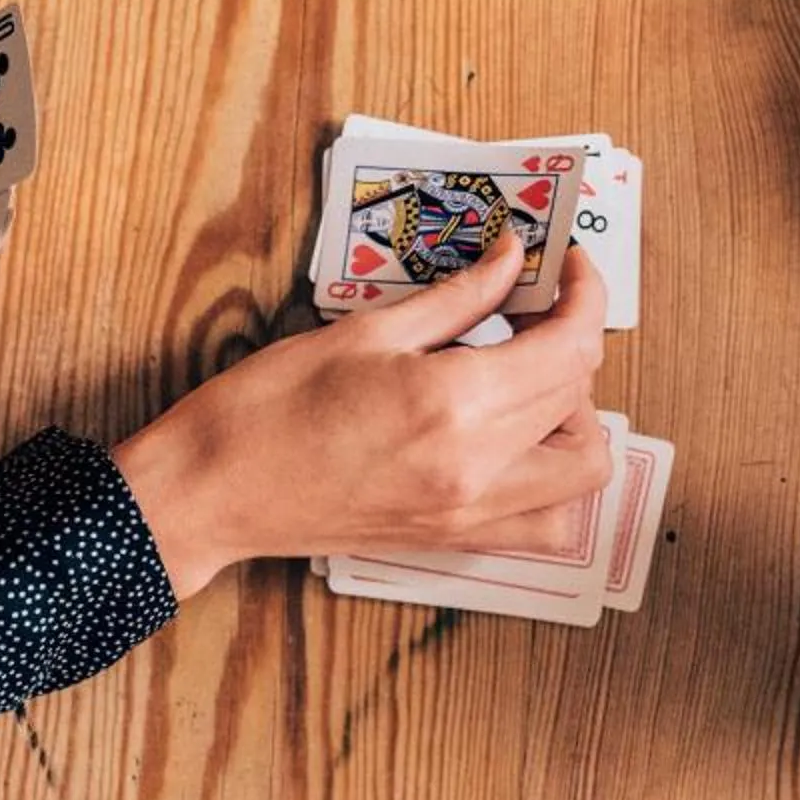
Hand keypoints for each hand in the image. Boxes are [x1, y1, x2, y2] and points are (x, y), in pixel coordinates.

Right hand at [113, 235, 614, 598]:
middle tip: (536, 311)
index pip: (569, 348)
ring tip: (530, 383)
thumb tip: (511, 260)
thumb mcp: (365, 332)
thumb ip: (456, 299)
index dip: (585, 297)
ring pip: (582, 467)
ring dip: (577, 419)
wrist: (215, 491)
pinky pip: (548, 524)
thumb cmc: (267, 407)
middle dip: (572, 342)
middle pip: (579, 399)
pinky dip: (558, 484)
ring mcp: (470, 514)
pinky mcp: (455, 540)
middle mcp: (477, 468)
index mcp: (453, 403)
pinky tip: (522, 445)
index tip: (570, 269)